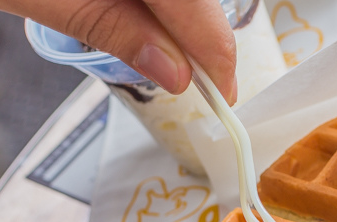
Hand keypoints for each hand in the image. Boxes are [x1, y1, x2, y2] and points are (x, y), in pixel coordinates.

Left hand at [0, 0, 237, 100]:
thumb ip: (114, 28)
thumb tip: (176, 73)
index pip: (198, 6)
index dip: (216, 56)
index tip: (222, 95)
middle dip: (197, 33)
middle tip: (194, 81)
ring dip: (175, 16)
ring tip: (162, 53)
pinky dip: (150, 1)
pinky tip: (139, 17)